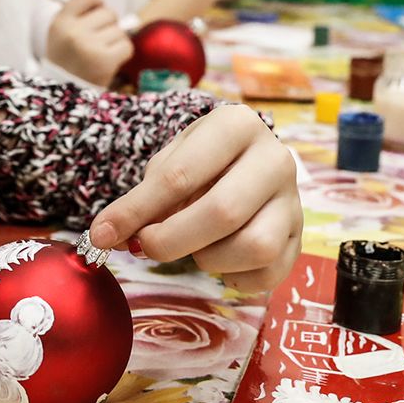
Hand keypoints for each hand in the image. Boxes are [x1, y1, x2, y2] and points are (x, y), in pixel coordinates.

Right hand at [46, 0, 133, 86]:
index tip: (95, 15)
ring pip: (119, 30)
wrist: (64, 93)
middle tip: (97, 40)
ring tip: (100, 53)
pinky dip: (122, 52)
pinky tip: (110, 60)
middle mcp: (73, 32)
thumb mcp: (61, 32)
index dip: (97, 4)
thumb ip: (80, 14)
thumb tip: (106, 5)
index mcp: (61, 22)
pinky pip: (127, 45)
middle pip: (108, 12)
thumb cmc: (67, 59)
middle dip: (108, 25)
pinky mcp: (105, 61)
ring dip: (115, 40)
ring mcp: (89, 46)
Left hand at [88, 104, 301, 292]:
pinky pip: (269, 274)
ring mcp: (293, 200)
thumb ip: (143, 200)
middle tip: (145, 246)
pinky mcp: (301, 237)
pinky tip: (221, 260)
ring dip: (210, 258)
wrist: (244, 162)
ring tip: (195, 245)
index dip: (136, 211)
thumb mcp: (169, 166)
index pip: (180, 175)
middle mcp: (275, 158)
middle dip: (172, 239)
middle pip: (223, 212)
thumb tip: (109, 237)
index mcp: (237, 125)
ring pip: (255, 247)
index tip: (102, 235)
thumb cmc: (199, 163)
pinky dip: (235, 277)